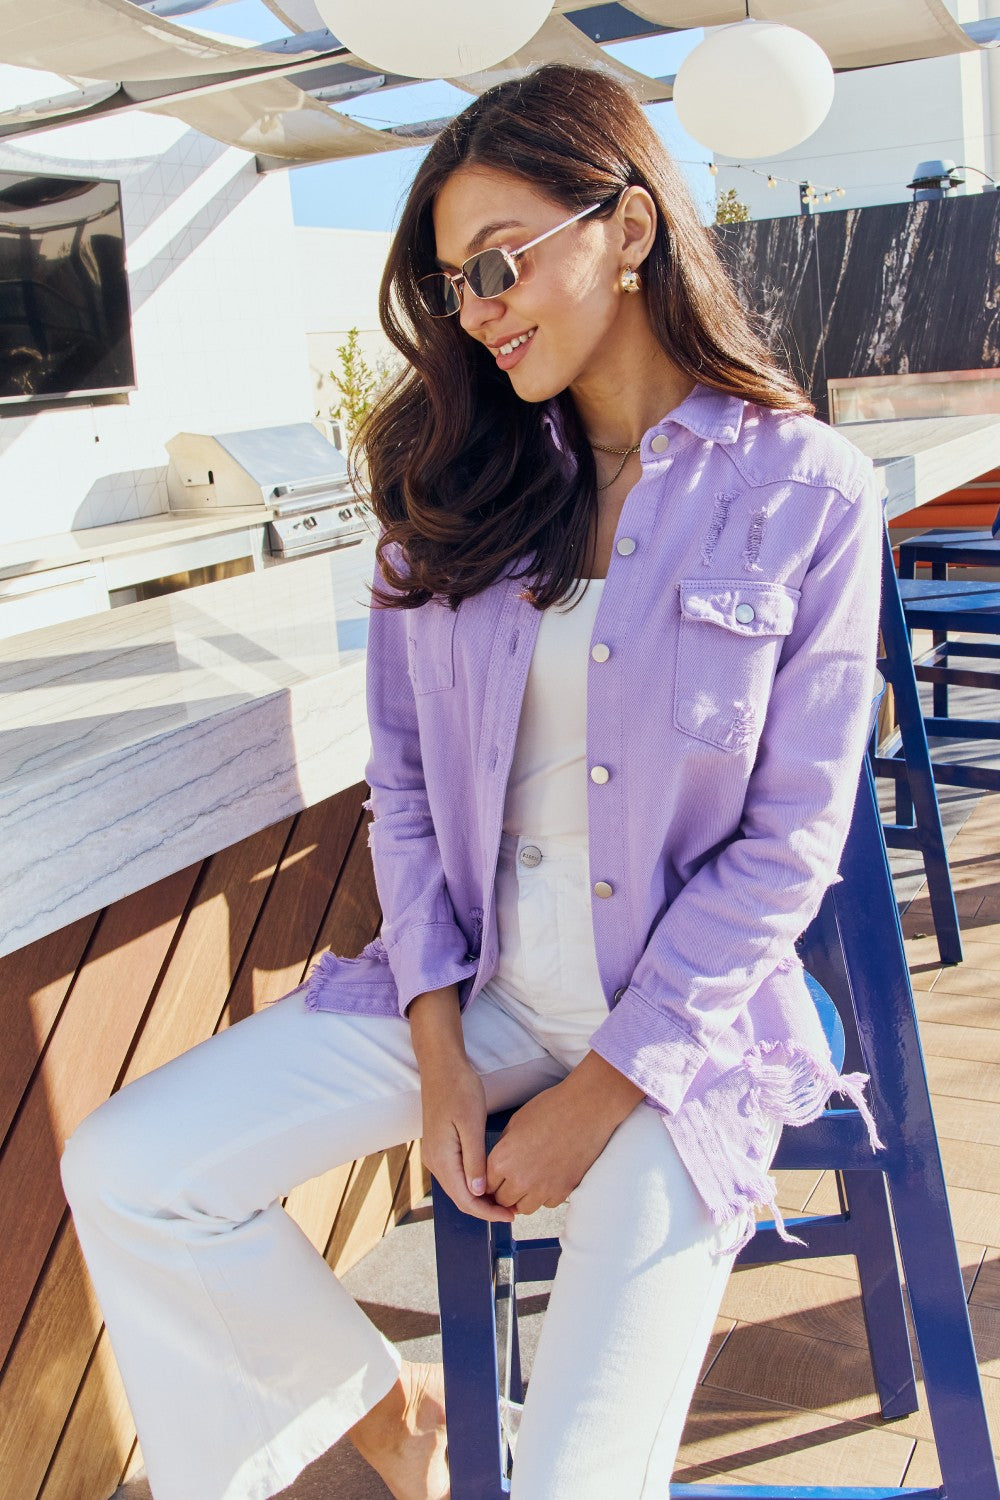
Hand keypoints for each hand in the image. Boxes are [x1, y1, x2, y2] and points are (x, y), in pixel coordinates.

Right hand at [419, 1057, 514, 1223]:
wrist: (441, 1066)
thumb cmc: (458, 1089)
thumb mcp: (471, 1124)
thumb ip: (475, 1161)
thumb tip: (479, 1192)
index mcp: (442, 1158)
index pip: (465, 1199)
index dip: (488, 1213)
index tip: (511, 1216)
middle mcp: (434, 1161)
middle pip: (460, 1198)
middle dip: (485, 1209)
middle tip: (512, 1212)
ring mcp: (435, 1154)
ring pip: (458, 1188)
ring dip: (480, 1198)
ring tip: (504, 1200)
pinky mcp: (439, 1146)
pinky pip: (456, 1174)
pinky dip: (472, 1184)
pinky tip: (489, 1181)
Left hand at [486, 1052, 643, 1215]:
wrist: (586, 1108)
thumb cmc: (551, 1108)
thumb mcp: (515, 1123)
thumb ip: (503, 1148)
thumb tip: (498, 1165)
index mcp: (503, 1160)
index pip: (486, 1185)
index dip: (491, 1180)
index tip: (497, 1178)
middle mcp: (520, 1179)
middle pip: (503, 1200)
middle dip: (505, 1191)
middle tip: (513, 1179)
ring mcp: (542, 1189)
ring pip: (524, 1208)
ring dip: (524, 1197)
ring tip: (531, 1180)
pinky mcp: (563, 1191)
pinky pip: (547, 1203)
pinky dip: (545, 1195)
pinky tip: (549, 1176)